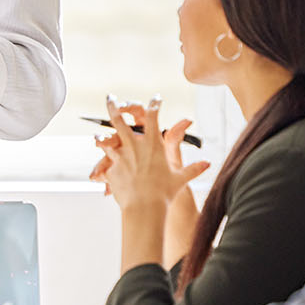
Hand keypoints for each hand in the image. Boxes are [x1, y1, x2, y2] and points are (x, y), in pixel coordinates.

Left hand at [95, 96, 209, 211]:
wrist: (144, 208)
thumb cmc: (164, 193)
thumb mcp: (180, 179)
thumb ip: (193, 169)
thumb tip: (208, 164)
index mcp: (153, 145)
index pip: (153, 117)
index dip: (154, 105)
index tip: (156, 98)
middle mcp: (134, 147)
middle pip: (119, 121)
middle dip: (114, 107)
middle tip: (110, 97)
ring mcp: (120, 157)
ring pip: (107, 141)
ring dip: (102, 139)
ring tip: (96, 138)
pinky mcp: (111, 170)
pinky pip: (106, 167)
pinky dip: (104, 170)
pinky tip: (98, 174)